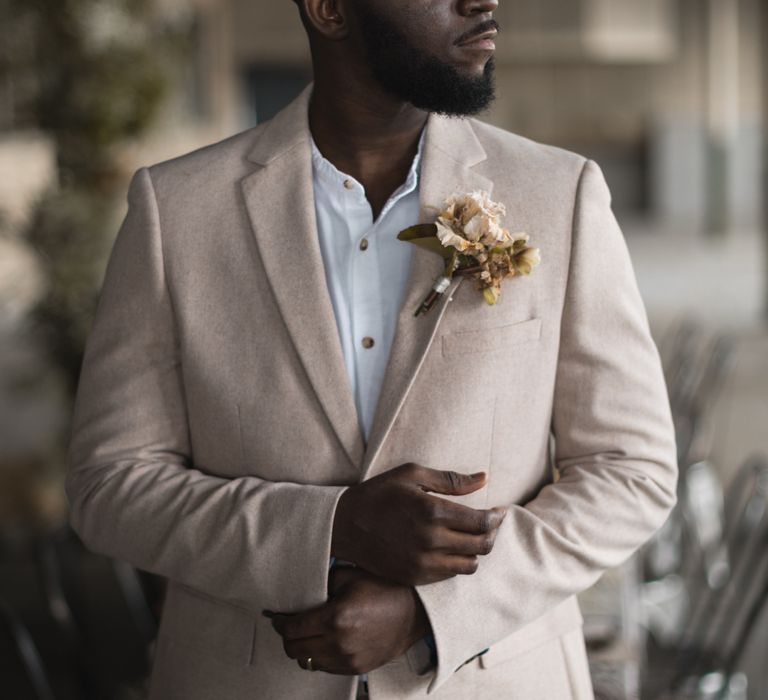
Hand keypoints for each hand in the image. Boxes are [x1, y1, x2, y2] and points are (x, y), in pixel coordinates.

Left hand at [270, 567, 429, 674]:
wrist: (416, 611)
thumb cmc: (386, 589)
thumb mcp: (350, 575)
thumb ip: (322, 582)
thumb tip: (302, 591)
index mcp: (335, 618)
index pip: (292, 629)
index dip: (280, 623)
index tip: (278, 617)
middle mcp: (339, 643)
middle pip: (295, 650)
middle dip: (288, 636)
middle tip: (290, 624)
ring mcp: (348, 659)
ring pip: (307, 662)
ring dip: (303, 648)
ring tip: (309, 633)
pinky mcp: (357, 669)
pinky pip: (325, 668)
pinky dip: (319, 656)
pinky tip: (325, 641)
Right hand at [331, 462, 506, 585]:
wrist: (343, 526)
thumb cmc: (378, 494)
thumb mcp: (411, 475)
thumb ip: (451, 479)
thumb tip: (484, 478)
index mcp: (432, 512)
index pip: (481, 522)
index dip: (496, 517)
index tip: (499, 511)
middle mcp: (430, 541)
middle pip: (481, 546)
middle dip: (491, 534)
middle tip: (490, 524)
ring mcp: (422, 563)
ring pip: (469, 565)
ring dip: (475, 551)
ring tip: (471, 537)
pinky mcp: (414, 577)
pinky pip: (449, 576)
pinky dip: (457, 563)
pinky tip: (451, 548)